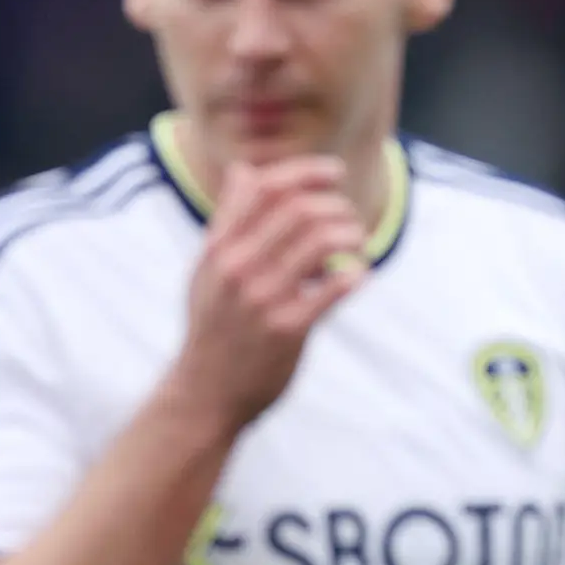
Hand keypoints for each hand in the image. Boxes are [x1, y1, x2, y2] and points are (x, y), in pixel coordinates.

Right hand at [168, 152, 369, 445]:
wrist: (205, 394)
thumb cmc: (212, 327)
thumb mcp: (207, 269)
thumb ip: (227, 219)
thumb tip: (241, 170)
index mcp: (220, 249)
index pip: (267, 188)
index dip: (308, 172)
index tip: (336, 174)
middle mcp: (238, 269)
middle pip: (300, 210)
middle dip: (337, 206)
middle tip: (349, 220)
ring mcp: (262, 299)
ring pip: (321, 241)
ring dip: (351, 235)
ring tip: (356, 246)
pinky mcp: (287, 330)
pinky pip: (334, 289)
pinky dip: (354, 275)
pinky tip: (359, 277)